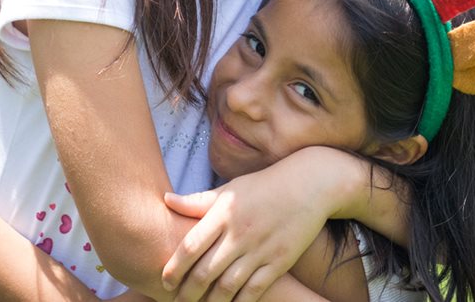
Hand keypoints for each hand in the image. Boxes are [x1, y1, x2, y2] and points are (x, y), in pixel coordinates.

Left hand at [160, 148, 349, 301]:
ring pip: (227, 287)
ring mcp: (260, 249)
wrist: (309, 185)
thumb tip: (165, 199)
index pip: (191, 246)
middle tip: (176, 301)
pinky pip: (254, 291)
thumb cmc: (264, 186)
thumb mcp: (230, 188)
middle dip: (187, 293)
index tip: (165, 280)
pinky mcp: (279, 263)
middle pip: (206, 272)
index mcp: (224, 212)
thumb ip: (198, 201)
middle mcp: (240, 233)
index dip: (174, 268)